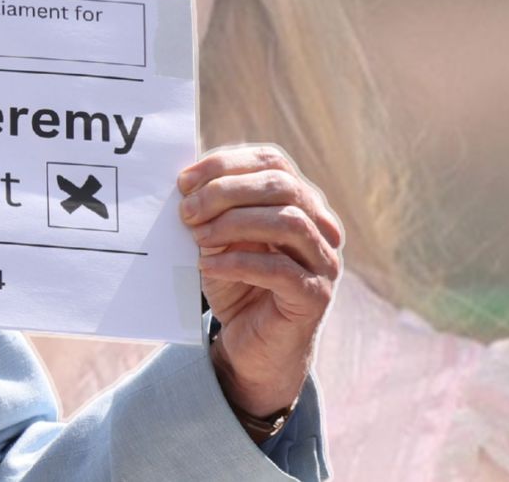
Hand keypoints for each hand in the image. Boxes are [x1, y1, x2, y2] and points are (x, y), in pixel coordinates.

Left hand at [177, 143, 343, 418]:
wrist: (252, 346)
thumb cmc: (234, 283)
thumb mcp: (218, 239)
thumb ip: (212, 210)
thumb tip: (186, 184)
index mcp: (300, 202)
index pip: (273, 162)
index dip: (227, 164)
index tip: (184, 180)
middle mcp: (321, 227)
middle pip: (283, 187)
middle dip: (227, 192)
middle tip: (186, 211)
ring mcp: (324, 262)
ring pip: (290, 222)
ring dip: (235, 224)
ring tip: (198, 237)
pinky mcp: (315, 297)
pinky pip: (282, 270)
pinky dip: (239, 262)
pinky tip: (208, 265)